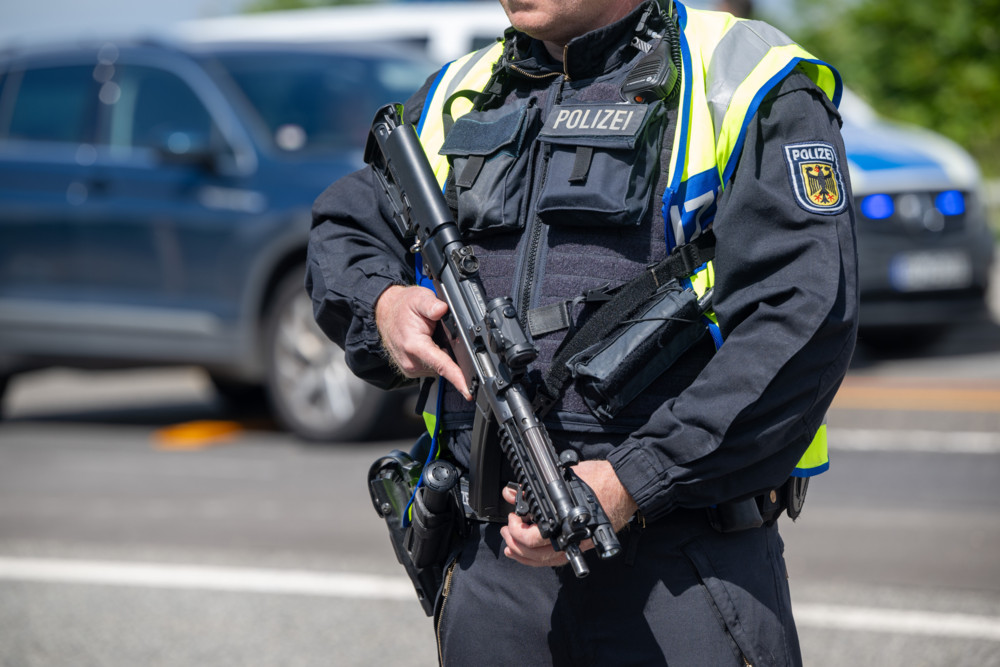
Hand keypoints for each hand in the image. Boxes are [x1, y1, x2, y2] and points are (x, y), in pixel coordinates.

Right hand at [375, 285, 470, 399]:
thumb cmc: (402, 307)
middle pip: (443, 367)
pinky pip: (431, 368)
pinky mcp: (410, 370)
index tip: (468, 391)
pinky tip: (431, 345)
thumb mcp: (419, 298)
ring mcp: (410, 368)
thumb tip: (442, 309)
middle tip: (446, 335)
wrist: (383, 312)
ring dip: (442, 356)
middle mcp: (411, 361)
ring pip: (438, 369)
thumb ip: (432, 304)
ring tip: (434, 337)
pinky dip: (435, 358)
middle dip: (452, 356)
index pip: (442, 365)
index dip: (457, 378)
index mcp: (414, 346)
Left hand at [499, 460, 637, 567]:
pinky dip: (540, 558)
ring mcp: (578, 546)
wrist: (624, 486)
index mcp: (566, 525)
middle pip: (535, 556)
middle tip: (507, 529)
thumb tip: (514, 492)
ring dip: (524, 555)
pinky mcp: (582, 546)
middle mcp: (573, 541)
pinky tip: (531, 553)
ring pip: (545, 562)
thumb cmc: (598, 480)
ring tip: (512, 546)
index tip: (513, 516)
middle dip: (516, 543)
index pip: (532, 539)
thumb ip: (536, 488)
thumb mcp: (563, 479)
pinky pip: (557, 560)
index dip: (517, 530)